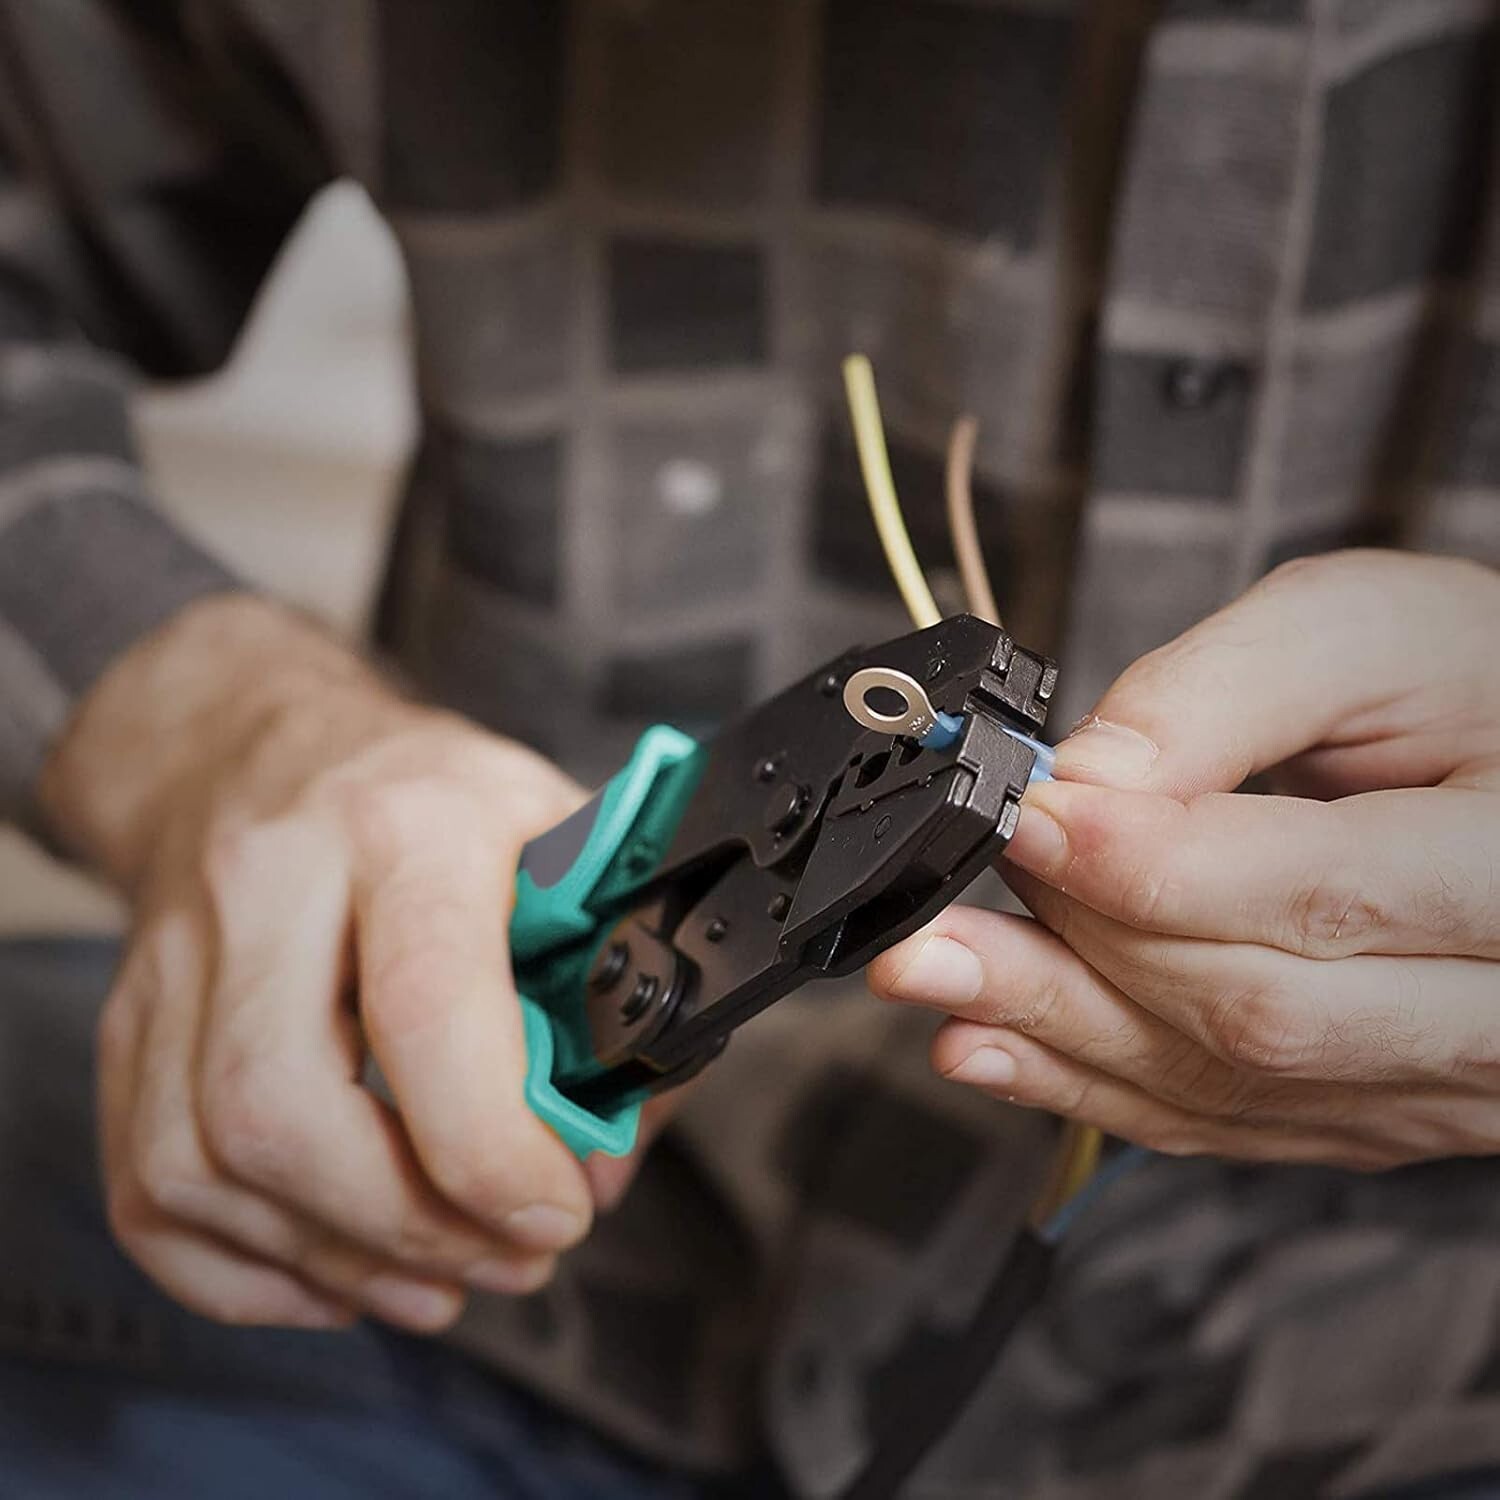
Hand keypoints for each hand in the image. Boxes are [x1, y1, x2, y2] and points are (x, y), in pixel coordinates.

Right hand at [41, 597, 644, 1329]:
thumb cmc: (432, 799)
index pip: (422, 1002)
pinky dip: (243, 1265)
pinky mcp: (127, 1018)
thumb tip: (607, 1156)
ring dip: (337, 1258)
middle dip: (408, 1224)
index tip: (554, 1208)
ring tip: (442, 1271)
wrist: (263, 738)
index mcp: (408, 824)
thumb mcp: (557, 841)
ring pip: (200, 1163)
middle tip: (510, 1252)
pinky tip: (334, 1266)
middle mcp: (271, 881)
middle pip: (278, 1104)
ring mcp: (177, 953)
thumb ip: (608, 988)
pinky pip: (146, 1188)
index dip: (487, 1144)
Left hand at [869, 551, 1499, 1170]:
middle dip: (1076, 950)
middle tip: (938, 909)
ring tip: (929, 979)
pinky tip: (991, 1047)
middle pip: (1253, 1008)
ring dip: (1054, 1030)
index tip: (1021, 819)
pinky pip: (1221, 1119)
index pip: (1313, 895)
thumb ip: (1218, 699)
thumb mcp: (1364, 633)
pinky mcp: (1373, 1104)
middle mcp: (1496, 1007)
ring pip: (1224, 1081)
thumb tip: (1077, 782)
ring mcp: (1439, 1079)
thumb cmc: (1473, 676)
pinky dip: (1091, 1086)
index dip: (1144, 867)